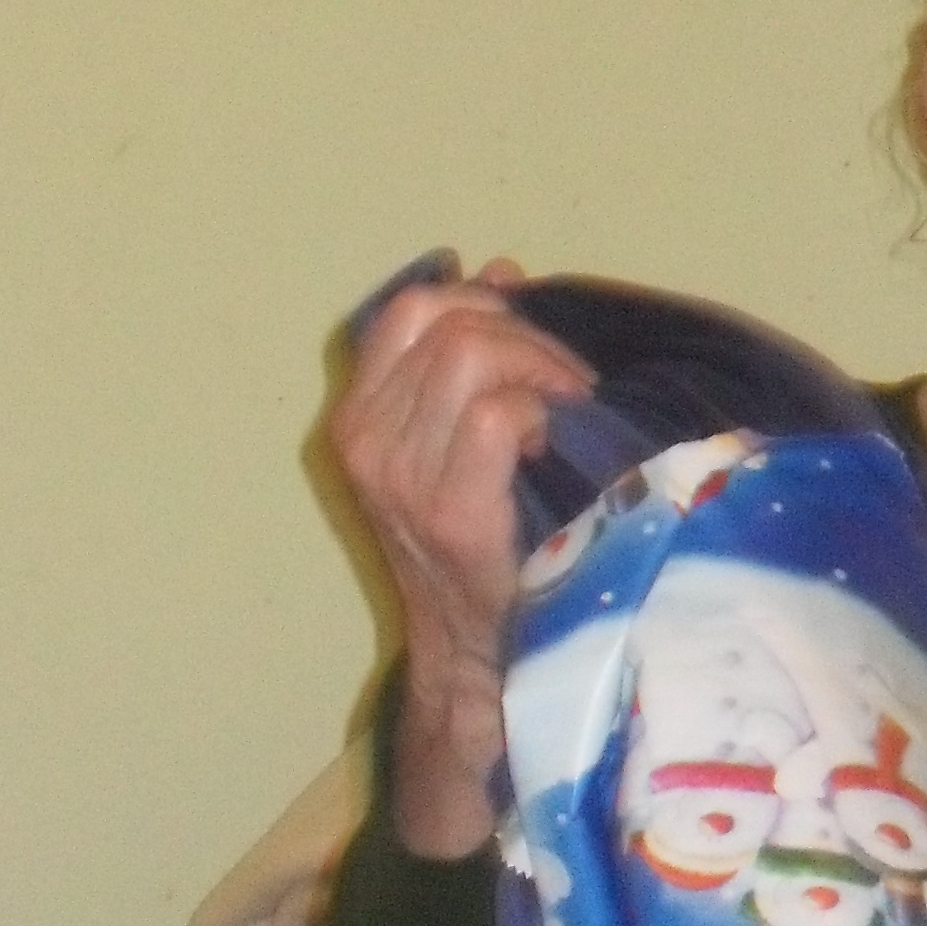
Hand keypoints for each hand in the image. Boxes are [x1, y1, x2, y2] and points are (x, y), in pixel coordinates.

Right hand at [327, 260, 594, 854]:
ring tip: (569, 404)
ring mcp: (402, 478)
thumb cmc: (479, 546)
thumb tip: (501, 271)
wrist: (475, 654)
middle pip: (446, 322)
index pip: (410, 308)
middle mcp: (364, 441)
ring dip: (541, 367)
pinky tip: (556, 442)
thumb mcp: (451, 443)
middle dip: (524, 334)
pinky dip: (541, 411)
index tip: (529, 333)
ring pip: (473, 357)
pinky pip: (500, 414)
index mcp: (356, 418)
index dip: (480, 301)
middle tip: (568, 378)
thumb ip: (465, 359)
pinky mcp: (451, 512)